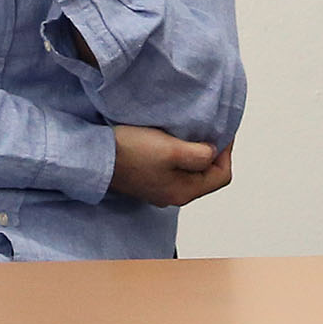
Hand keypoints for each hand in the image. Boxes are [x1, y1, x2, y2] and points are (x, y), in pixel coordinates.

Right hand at [109, 125, 234, 207]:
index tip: (221, 131)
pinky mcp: (149, 179)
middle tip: (208, 129)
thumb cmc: (132, 152)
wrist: (96, 156)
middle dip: (212, 152)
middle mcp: (174, 194)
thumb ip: (200, 155)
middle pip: (207, 175)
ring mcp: (160, 188)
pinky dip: (180, 154)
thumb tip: (213, 152)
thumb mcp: (173, 150)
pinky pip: (174, 168)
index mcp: (184, 191)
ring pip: (191, 170)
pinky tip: (173, 139)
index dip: (226, 152)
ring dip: (195, 151)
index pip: (221, 175)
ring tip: (192, 131)